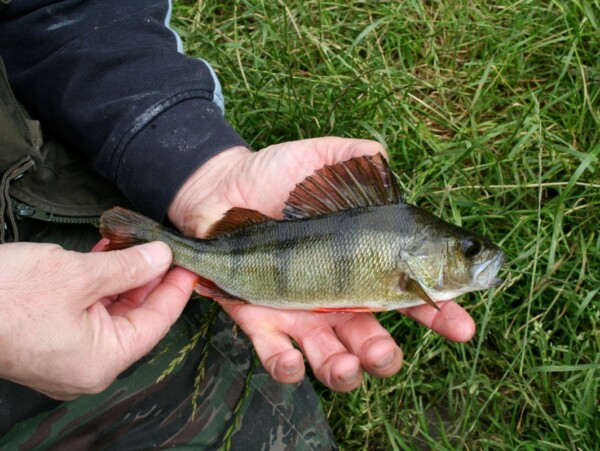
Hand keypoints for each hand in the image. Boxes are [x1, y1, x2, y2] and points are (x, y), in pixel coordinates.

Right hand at [0, 240, 196, 398]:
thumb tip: (162, 257)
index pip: (157, 322)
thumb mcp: (78, 275)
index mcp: (103, 359)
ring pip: (110, 311)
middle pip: (135, 316)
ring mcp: (68, 354)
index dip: (176, 289)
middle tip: (163, 248)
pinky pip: (86, 311)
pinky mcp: (49, 339)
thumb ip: (128, 267)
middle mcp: (89, 364)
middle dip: (149, 278)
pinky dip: (97, 283)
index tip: (190, 263)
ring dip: (122, 276)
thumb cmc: (10, 296)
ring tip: (133, 243)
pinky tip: (104, 253)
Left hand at [168, 137, 474, 390]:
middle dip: (385, 355)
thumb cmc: (275, 174)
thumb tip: (387, 161)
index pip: (411, 293)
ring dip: (344, 372)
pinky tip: (293, 360)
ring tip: (347, 365)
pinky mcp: (261, 319)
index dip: (442, 313)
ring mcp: (301, 313)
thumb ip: (357, 157)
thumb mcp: (322, 157)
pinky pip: (276, 353)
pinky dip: (286, 365)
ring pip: (332, 358)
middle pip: (373, 340)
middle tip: (386, 353)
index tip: (462, 327)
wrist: (220, 188)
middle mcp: (339, 297)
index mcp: (364, 264)